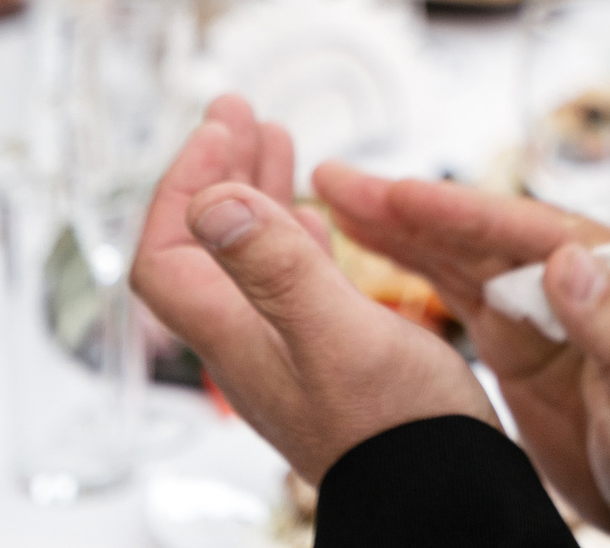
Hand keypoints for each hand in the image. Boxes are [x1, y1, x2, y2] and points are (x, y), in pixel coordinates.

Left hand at [129, 97, 498, 482]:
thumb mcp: (339, 334)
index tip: (220, 129)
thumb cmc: (397, 431)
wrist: (441, 500)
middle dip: (216, 171)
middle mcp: (252, 342)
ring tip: (275, 136)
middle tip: (237, 110)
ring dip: (256, 192)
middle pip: (204, 246)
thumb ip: (276, 267)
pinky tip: (316, 219)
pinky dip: (296, 233)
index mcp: (239, 335)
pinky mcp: (326, 358)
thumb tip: (212, 203)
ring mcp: (287, 351)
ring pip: (249, 257)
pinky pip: (291, 281)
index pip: (168, 252)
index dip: (183, 185)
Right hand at [317, 163, 609, 547]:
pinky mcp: (524, 349)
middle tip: (335, 180)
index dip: (459, 212)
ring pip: (460, 260)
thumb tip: (568, 258)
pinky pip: (458, 301)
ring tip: (333, 202)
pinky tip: (369, 259)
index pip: (528, 232)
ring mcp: (546, 314)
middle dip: (409, 208)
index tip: (396, 195)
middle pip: (481, 235)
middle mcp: (576, 281)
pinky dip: (413, 276)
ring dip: (399, 232)